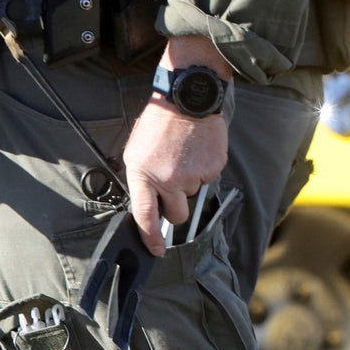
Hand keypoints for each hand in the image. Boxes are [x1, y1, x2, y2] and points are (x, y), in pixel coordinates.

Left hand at [122, 36, 234, 253]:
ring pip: (193, 194)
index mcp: (143, 174)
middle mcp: (168, 179)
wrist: (187, 98)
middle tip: (174, 182)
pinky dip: (203, 168)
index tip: (156, 251)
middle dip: (176, 205)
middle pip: (177, 214)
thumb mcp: (137, 150)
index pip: (145, 216)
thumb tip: (149, 202)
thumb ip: (142, 179)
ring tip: (183, 154)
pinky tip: (196, 150)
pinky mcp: (212, 169)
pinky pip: (208, 179)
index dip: (150, 238)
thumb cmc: (159, 122)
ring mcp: (192, 176)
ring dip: (189, 181)